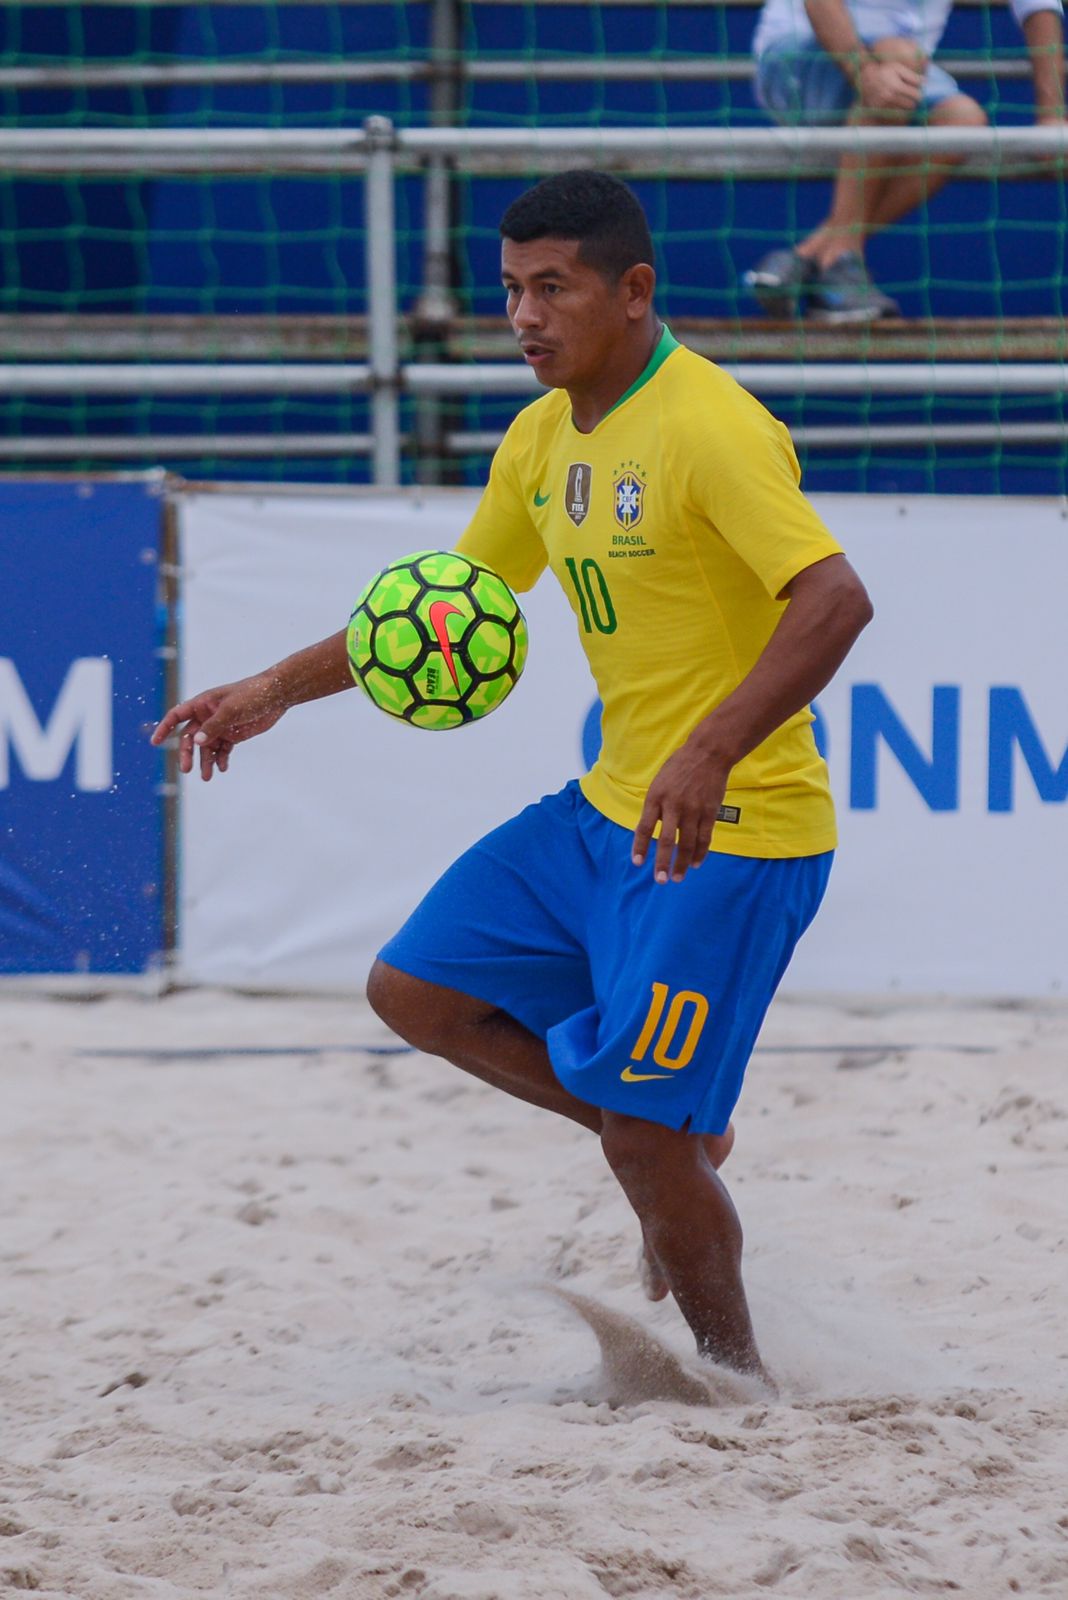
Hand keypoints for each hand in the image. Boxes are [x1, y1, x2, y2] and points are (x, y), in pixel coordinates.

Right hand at [150, 671, 287, 780]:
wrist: (276, 696)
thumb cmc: (251, 695)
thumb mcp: (231, 710)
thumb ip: (214, 726)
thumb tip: (197, 742)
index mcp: (202, 704)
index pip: (176, 716)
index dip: (165, 728)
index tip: (155, 742)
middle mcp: (208, 716)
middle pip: (190, 738)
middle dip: (188, 754)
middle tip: (186, 770)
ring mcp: (220, 727)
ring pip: (206, 747)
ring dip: (205, 762)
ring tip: (208, 777)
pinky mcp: (233, 735)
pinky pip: (222, 750)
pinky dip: (221, 759)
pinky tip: (222, 768)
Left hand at [631, 736, 730, 883]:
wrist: (708, 753)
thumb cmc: (679, 768)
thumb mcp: (659, 783)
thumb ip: (655, 806)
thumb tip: (649, 831)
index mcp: (656, 797)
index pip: (645, 827)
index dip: (640, 847)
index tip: (638, 863)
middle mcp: (673, 805)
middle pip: (667, 840)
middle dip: (663, 863)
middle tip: (661, 880)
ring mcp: (693, 809)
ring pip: (687, 843)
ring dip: (682, 863)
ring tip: (677, 878)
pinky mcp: (709, 812)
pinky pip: (704, 837)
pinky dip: (699, 853)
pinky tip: (695, 863)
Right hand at [857, 57, 923, 113]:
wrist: (864, 79)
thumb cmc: (884, 71)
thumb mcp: (898, 69)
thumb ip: (912, 76)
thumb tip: (926, 82)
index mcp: (897, 87)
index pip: (917, 96)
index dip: (919, 93)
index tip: (916, 91)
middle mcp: (890, 98)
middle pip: (911, 106)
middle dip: (913, 101)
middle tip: (909, 96)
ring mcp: (884, 106)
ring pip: (904, 112)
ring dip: (905, 107)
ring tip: (902, 100)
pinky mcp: (879, 111)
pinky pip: (894, 116)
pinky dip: (897, 111)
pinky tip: (895, 105)